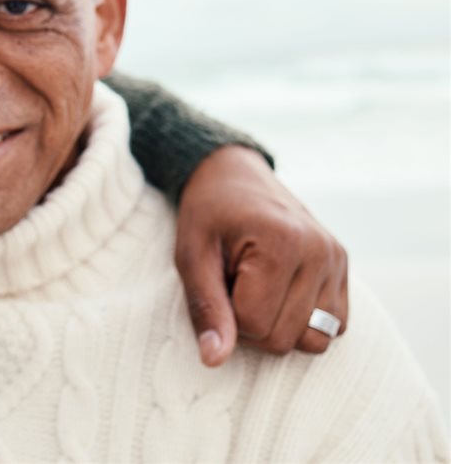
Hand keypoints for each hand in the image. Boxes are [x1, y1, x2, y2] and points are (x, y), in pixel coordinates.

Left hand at [175, 146, 346, 366]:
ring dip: (278, 327)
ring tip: (257, 288)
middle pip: (283, 339)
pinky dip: (304, 322)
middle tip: (233, 285)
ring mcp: (337, 260)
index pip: (255, 324)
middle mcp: (320, 251)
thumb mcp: (190, 255)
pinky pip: (334, 328)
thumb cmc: (207, 214)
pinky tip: (280, 291)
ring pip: (313, 342)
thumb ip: (205, 308)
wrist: (233, 174)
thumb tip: (214, 360)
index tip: (218, 282)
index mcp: (281, 241)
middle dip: (249, 325)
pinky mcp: (344, 268)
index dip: (226, 316)